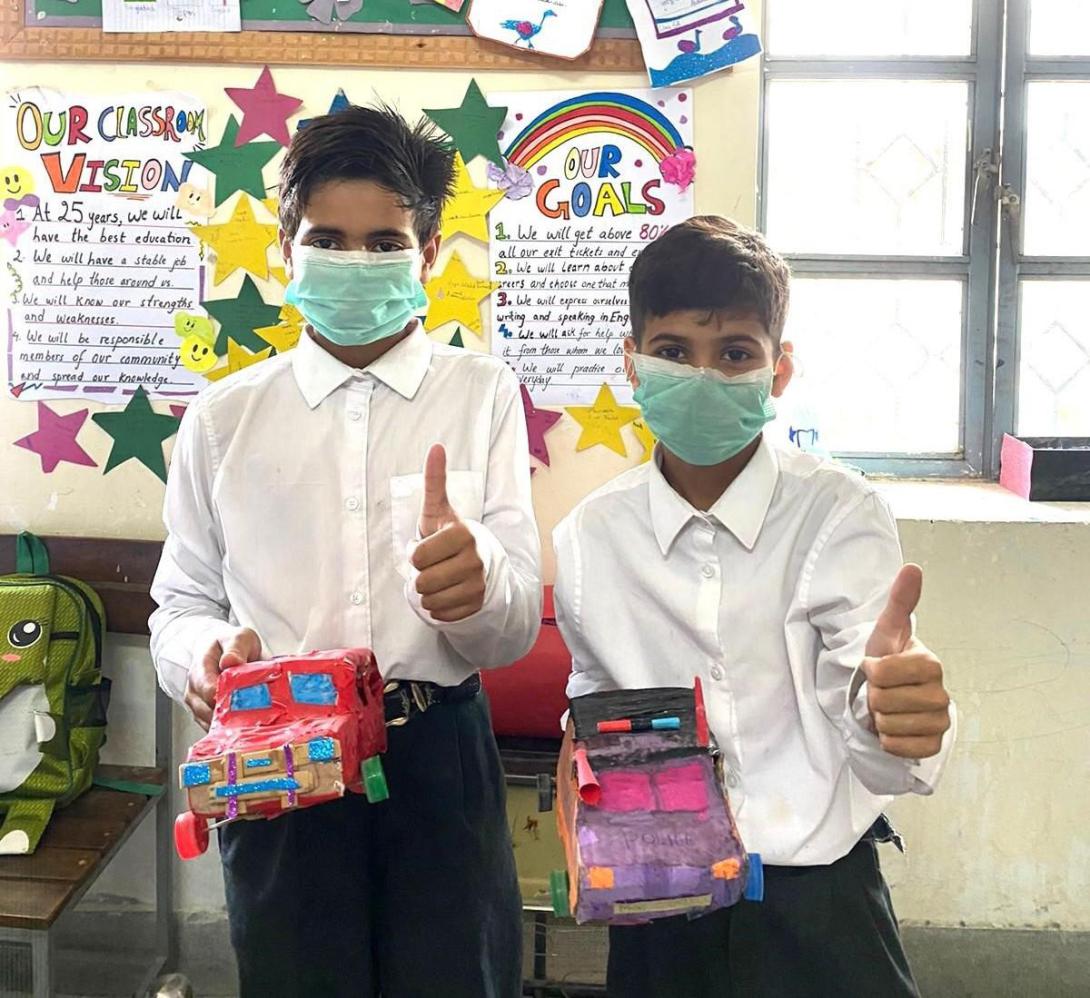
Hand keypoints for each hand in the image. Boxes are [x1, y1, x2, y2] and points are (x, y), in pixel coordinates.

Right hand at [185, 627, 261, 730]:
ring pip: (209, 723)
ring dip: (230, 725)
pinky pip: (214, 728)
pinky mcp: (205, 713)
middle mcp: (195, 688)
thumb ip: (235, 648)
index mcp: (201, 668)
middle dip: (230, 715)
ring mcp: (198, 702)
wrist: (222, 648)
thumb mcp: (239, 637)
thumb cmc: (231, 644)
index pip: (208, 690)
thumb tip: (230, 662)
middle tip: (253, 717)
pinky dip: (229, 729)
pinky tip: (245, 727)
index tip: (246, 703)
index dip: (226, 699)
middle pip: (207, 711)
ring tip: (251, 723)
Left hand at [411, 444, 485, 622]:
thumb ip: (435, 481)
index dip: (417, 555)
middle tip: (434, 566)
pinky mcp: (476, 606)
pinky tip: (447, 594)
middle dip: (421, 576)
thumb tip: (436, 447)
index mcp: (464, 535)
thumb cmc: (448, 536)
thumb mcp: (438, 511)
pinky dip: (438, 608)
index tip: (428, 548)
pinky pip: (442, 615)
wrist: (476, 564)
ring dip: (427, 593)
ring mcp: (478, 585)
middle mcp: (475, 561)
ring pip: (431, 600)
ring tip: (439, 579)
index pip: (419, 557)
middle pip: (424, 581)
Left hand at [861, 564, 950, 759]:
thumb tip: (912, 567)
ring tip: (887, 708)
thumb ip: (900, 601)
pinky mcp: (934, 746)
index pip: (882, 673)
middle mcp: (942, 694)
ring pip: (891, 726)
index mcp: (931, 664)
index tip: (875, 668)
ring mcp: (941, 722)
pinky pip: (902, 748)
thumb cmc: (884, 662)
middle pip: (884, 701)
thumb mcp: (885, 631)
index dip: (871, 672)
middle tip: (881, 692)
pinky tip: (893, 728)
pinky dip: (888, 741)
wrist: (887, 697)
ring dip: (879, 719)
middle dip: (873, 697)